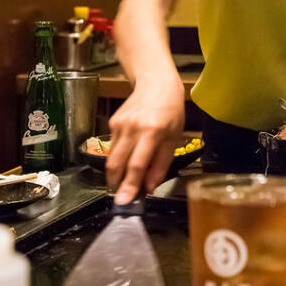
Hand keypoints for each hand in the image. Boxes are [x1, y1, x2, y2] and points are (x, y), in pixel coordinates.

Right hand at [106, 75, 184, 202]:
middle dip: (116, 184)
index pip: (136, 164)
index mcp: (152, 131)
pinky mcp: (112, 122)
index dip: (129, 186)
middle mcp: (132, 128)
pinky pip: (113, 147)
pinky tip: (128, 155)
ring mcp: (120, 124)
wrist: (156, 83)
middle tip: (121, 197)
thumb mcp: (174, 137)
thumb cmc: (171, 110)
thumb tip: (149, 187)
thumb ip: (161, 164)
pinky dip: (118, 157)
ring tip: (125, 180)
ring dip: (116, 173)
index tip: (124, 202)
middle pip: (117, 164)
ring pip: (112, 158)